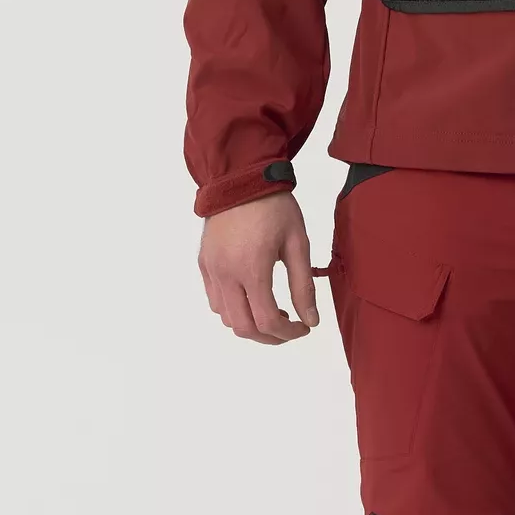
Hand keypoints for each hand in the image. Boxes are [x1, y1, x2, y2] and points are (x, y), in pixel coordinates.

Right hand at [198, 190, 321, 343]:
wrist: (243, 177)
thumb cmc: (275, 206)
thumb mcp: (298, 242)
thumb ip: (303, 285)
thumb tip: (310, 320)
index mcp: (252, 269)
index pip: (268, 321)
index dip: (289, 333)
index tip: (304, 328)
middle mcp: (226, 274)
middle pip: (244, 328)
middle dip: (269, 337)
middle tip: (289, 328)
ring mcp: (212, 270)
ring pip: (226, 318)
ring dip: (250, 323)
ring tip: (272, 310)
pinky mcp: (204, 263)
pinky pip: (215, 300)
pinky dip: (232, 309)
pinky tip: (251, 296)